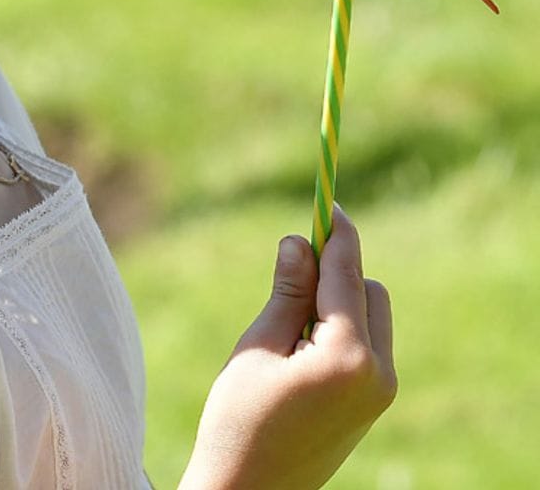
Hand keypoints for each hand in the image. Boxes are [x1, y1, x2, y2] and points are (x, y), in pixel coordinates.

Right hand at [178, 205, 396, 489]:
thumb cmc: (238, 420)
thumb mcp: (256, 346)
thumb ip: (286, 291)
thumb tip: (299, 240)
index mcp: (347, 356)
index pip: (347, 271)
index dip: (336, 231)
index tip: (327, 199)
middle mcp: (377, 373)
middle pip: (368, 288)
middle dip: (335, 268)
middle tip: (290, 261)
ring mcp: (380, 392)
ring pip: (372, 314)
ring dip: (339, 298)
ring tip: (286, 319)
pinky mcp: (373, 402)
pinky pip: (368, 341)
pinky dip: (342, 325)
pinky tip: (300, 341)